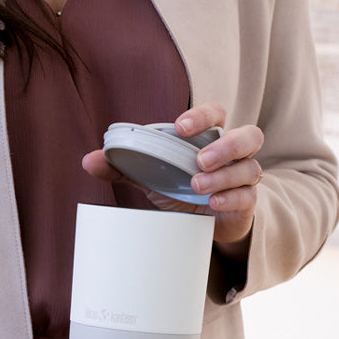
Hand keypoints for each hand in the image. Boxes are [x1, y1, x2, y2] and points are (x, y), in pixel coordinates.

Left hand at [82, 101, 263, 247]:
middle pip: (249, 136)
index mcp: (210, 138)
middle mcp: (234, 154)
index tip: (180, 127)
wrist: (202, 225)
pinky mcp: (246, 203)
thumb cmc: (180, 188)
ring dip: (224, 176)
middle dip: (226, 146)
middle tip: (198, 160)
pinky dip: (230, 198)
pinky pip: (248, 197)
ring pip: (249, 168)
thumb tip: (88, 160)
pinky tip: (211, 203)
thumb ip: (123, 166)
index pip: (217, 114)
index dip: (203, 116)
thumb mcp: (151, 176)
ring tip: (196, 186)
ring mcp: (244, 178)